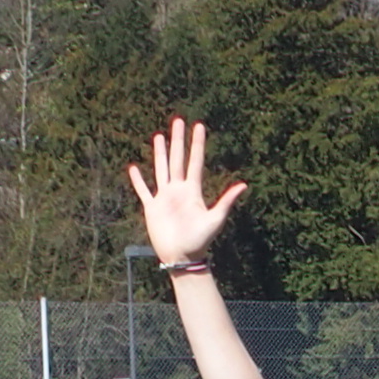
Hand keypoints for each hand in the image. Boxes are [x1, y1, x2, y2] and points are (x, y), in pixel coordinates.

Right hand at [126, 116, 247, 269]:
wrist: (182, 257)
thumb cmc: (200, 241)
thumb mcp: (215, 220)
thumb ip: (227, 201)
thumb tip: (244, 185)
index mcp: (193, 191)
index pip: (195, 161)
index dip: (197, 144)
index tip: (199, 126)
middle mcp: (178, 190)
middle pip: (178, 159)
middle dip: (178, 140)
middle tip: (178, 120)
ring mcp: (165, 198)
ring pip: (161, 169)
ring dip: (160, 153)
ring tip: (159, 136)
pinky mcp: (152, 208)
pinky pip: (144, 191)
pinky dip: (138, 181)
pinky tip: (134, 168)